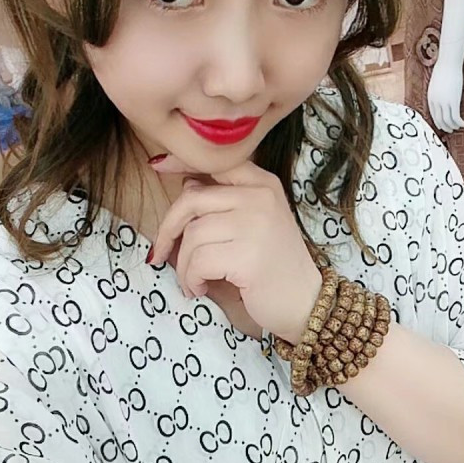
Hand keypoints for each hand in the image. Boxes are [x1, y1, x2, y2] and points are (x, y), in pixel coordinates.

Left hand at [148, 157, 322, 344]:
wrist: (305, 302)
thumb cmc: (274, 264)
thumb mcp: (255, 222)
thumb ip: (225, 201)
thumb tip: (187, 184)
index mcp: (263, 184)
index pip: (217, 162)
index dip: (182, 161)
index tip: (158, 166)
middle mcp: (261, 197)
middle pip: (192, 199)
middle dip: (168, 228)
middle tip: (162, 251)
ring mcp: (256, 225)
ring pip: (192, 235)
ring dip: (183, 264)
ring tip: (193, 280)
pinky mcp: (248, 256)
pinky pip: (198, 261)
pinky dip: (191, 279)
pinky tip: (201, 289)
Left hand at [427, 59, 463, 133]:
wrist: (448, 64)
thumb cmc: (444, 71)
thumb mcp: (437, 84)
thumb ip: (437, 92)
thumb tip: (442, 96)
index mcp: (430, 98)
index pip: (433, 115)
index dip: (438, 122)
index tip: (443, 126)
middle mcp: (435, 102)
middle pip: (439, 120)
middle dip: (445, 127)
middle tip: (451, 130)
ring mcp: (444, 102)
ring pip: (448, 120)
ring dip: (453, 126)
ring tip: (458, 127)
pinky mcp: (453, 101)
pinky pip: (455, 116)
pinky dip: (459, 122)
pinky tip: (463, 124)